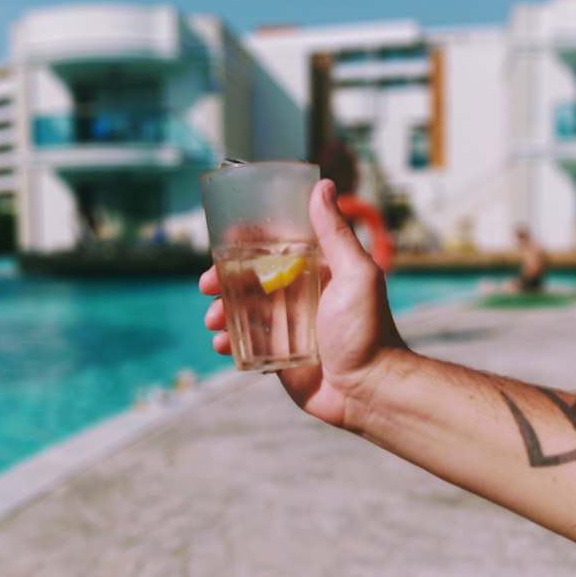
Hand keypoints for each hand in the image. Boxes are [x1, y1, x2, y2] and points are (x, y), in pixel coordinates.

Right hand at [200, 179, 403, 428]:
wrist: (369, 391)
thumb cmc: (368, 330)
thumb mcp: (355, 275)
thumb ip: (336, 233)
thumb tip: (322, 185)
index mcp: (317, 270)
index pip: (275, 246)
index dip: (246, 242)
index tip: (224, 242)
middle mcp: (300, 293)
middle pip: (250, 277)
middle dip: (223, 279)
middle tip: (207, 286)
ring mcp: (287, 324)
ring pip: (242, 309)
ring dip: (221, 310)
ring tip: (214, 320)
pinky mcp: (278, 354)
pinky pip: (245, 342)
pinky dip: (228, 340)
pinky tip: (222, 343)